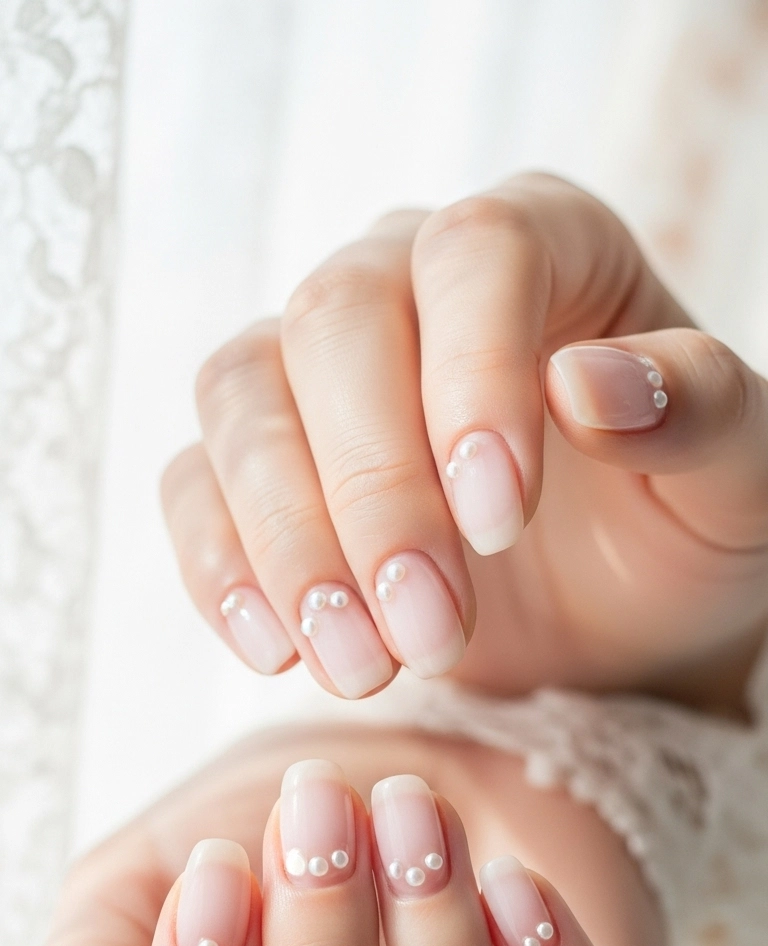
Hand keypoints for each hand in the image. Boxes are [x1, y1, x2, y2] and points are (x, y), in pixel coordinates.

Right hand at [162, 173, 767, 711]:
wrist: (618, 619)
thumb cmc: (683, 528)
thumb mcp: (739, 482)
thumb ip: (701, 412)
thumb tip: (587, 383)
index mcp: (543, 244)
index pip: (474, 255)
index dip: (469, 379)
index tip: (498, 521)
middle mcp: (409, 279)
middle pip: (333, 325)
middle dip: (374, 494)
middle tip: (431, 635)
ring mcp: (318, 370)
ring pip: (242, 398)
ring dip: (289, 543)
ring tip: (361, 667)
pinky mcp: (259, 464)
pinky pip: (195, 485)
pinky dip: (220, 569)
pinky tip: (278, 653)